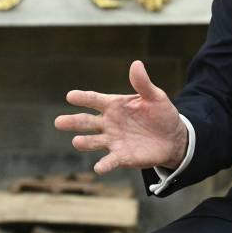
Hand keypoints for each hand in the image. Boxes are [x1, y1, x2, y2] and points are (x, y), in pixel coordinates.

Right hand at [53, 60, 188, 174]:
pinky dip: (104, 165)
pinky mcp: (121, 156)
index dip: (83, 98)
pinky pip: (110, 161)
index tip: (70, 96)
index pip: (94, 100)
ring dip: (85, 142)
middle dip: (73, 122)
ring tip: (77, 142)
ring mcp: (113, 140)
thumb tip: (136, 64)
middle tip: (58, 122)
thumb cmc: (161, 114)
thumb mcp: (155, 96)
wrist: (173, 138)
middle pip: (86, 122)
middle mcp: (108, 123)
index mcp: (114, 105)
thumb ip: (143, 83)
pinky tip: (98, 168)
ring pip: (93, 141)